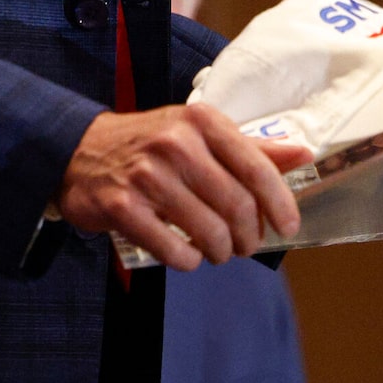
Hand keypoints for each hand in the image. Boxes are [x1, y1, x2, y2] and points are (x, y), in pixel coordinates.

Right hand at [56, 105, 312, 269]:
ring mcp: (147, 175)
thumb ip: (251, 148)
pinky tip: (187, 255)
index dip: (280, 204)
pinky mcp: (123, 206)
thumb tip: (304, 153)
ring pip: (209, 231)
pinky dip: (188, 261)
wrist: (79, 150)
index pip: (257, 168)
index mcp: (202, 121)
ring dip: (221, 251)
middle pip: (237, 206)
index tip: (287, 227)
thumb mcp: (199, 134)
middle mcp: (176, 143)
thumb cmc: (150, 143)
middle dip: (249, 236)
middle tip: (246, 245)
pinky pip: (172, 249)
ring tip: (218, 251)